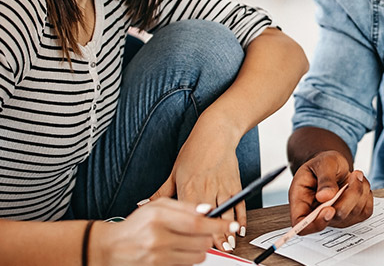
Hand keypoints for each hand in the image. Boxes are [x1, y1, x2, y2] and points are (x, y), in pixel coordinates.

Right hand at [92, 198, 237, 265]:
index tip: (230, 225)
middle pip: (201, 241)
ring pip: (197, 255)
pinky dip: (189, 257)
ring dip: (199, 248)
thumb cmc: (137, 225)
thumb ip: (184, 206)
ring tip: (186, 240)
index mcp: (158, 218)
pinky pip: (187, 265)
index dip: (217, 224)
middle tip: (204, 231)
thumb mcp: (157, 207)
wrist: (112, 248)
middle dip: (208, 236)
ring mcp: (158, 257)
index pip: (196, 223)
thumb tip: (208, 210)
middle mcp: (158, 239)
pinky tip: (178, 250)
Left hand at [147, 120, 243, 251]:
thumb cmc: (194, 151)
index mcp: (188, 188)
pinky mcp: (235, 184)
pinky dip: (241, 218)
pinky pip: (240, 205)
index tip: (195, 245)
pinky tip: (239, 229)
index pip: (190, 216)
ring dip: (228, 230)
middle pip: (211, 218)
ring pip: (227, 213)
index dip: (194, 232)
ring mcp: (222, 187)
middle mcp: (206, 189)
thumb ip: (160, 193)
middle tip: (217, 250)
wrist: (216, 133)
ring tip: (229, 244)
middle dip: (214, 236)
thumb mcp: (174, 171)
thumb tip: (143, 204)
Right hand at [288, 150, 372, 234]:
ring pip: (353, 214)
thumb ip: (324, 180)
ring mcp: (336, 218)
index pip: (302, 226)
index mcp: (301, 202)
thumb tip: (324, 197)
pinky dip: (366, 195)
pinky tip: (358, 184)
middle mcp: (317, 214)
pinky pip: (365, 211)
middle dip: (348, 197)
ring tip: (355, 175)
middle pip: (334, 219)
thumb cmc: (323, 164)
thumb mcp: (322, 163)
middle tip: (354, 175)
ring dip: (359, 191)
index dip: (316, 223)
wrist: (335, 165)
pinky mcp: (352, 216)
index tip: (329, 209)